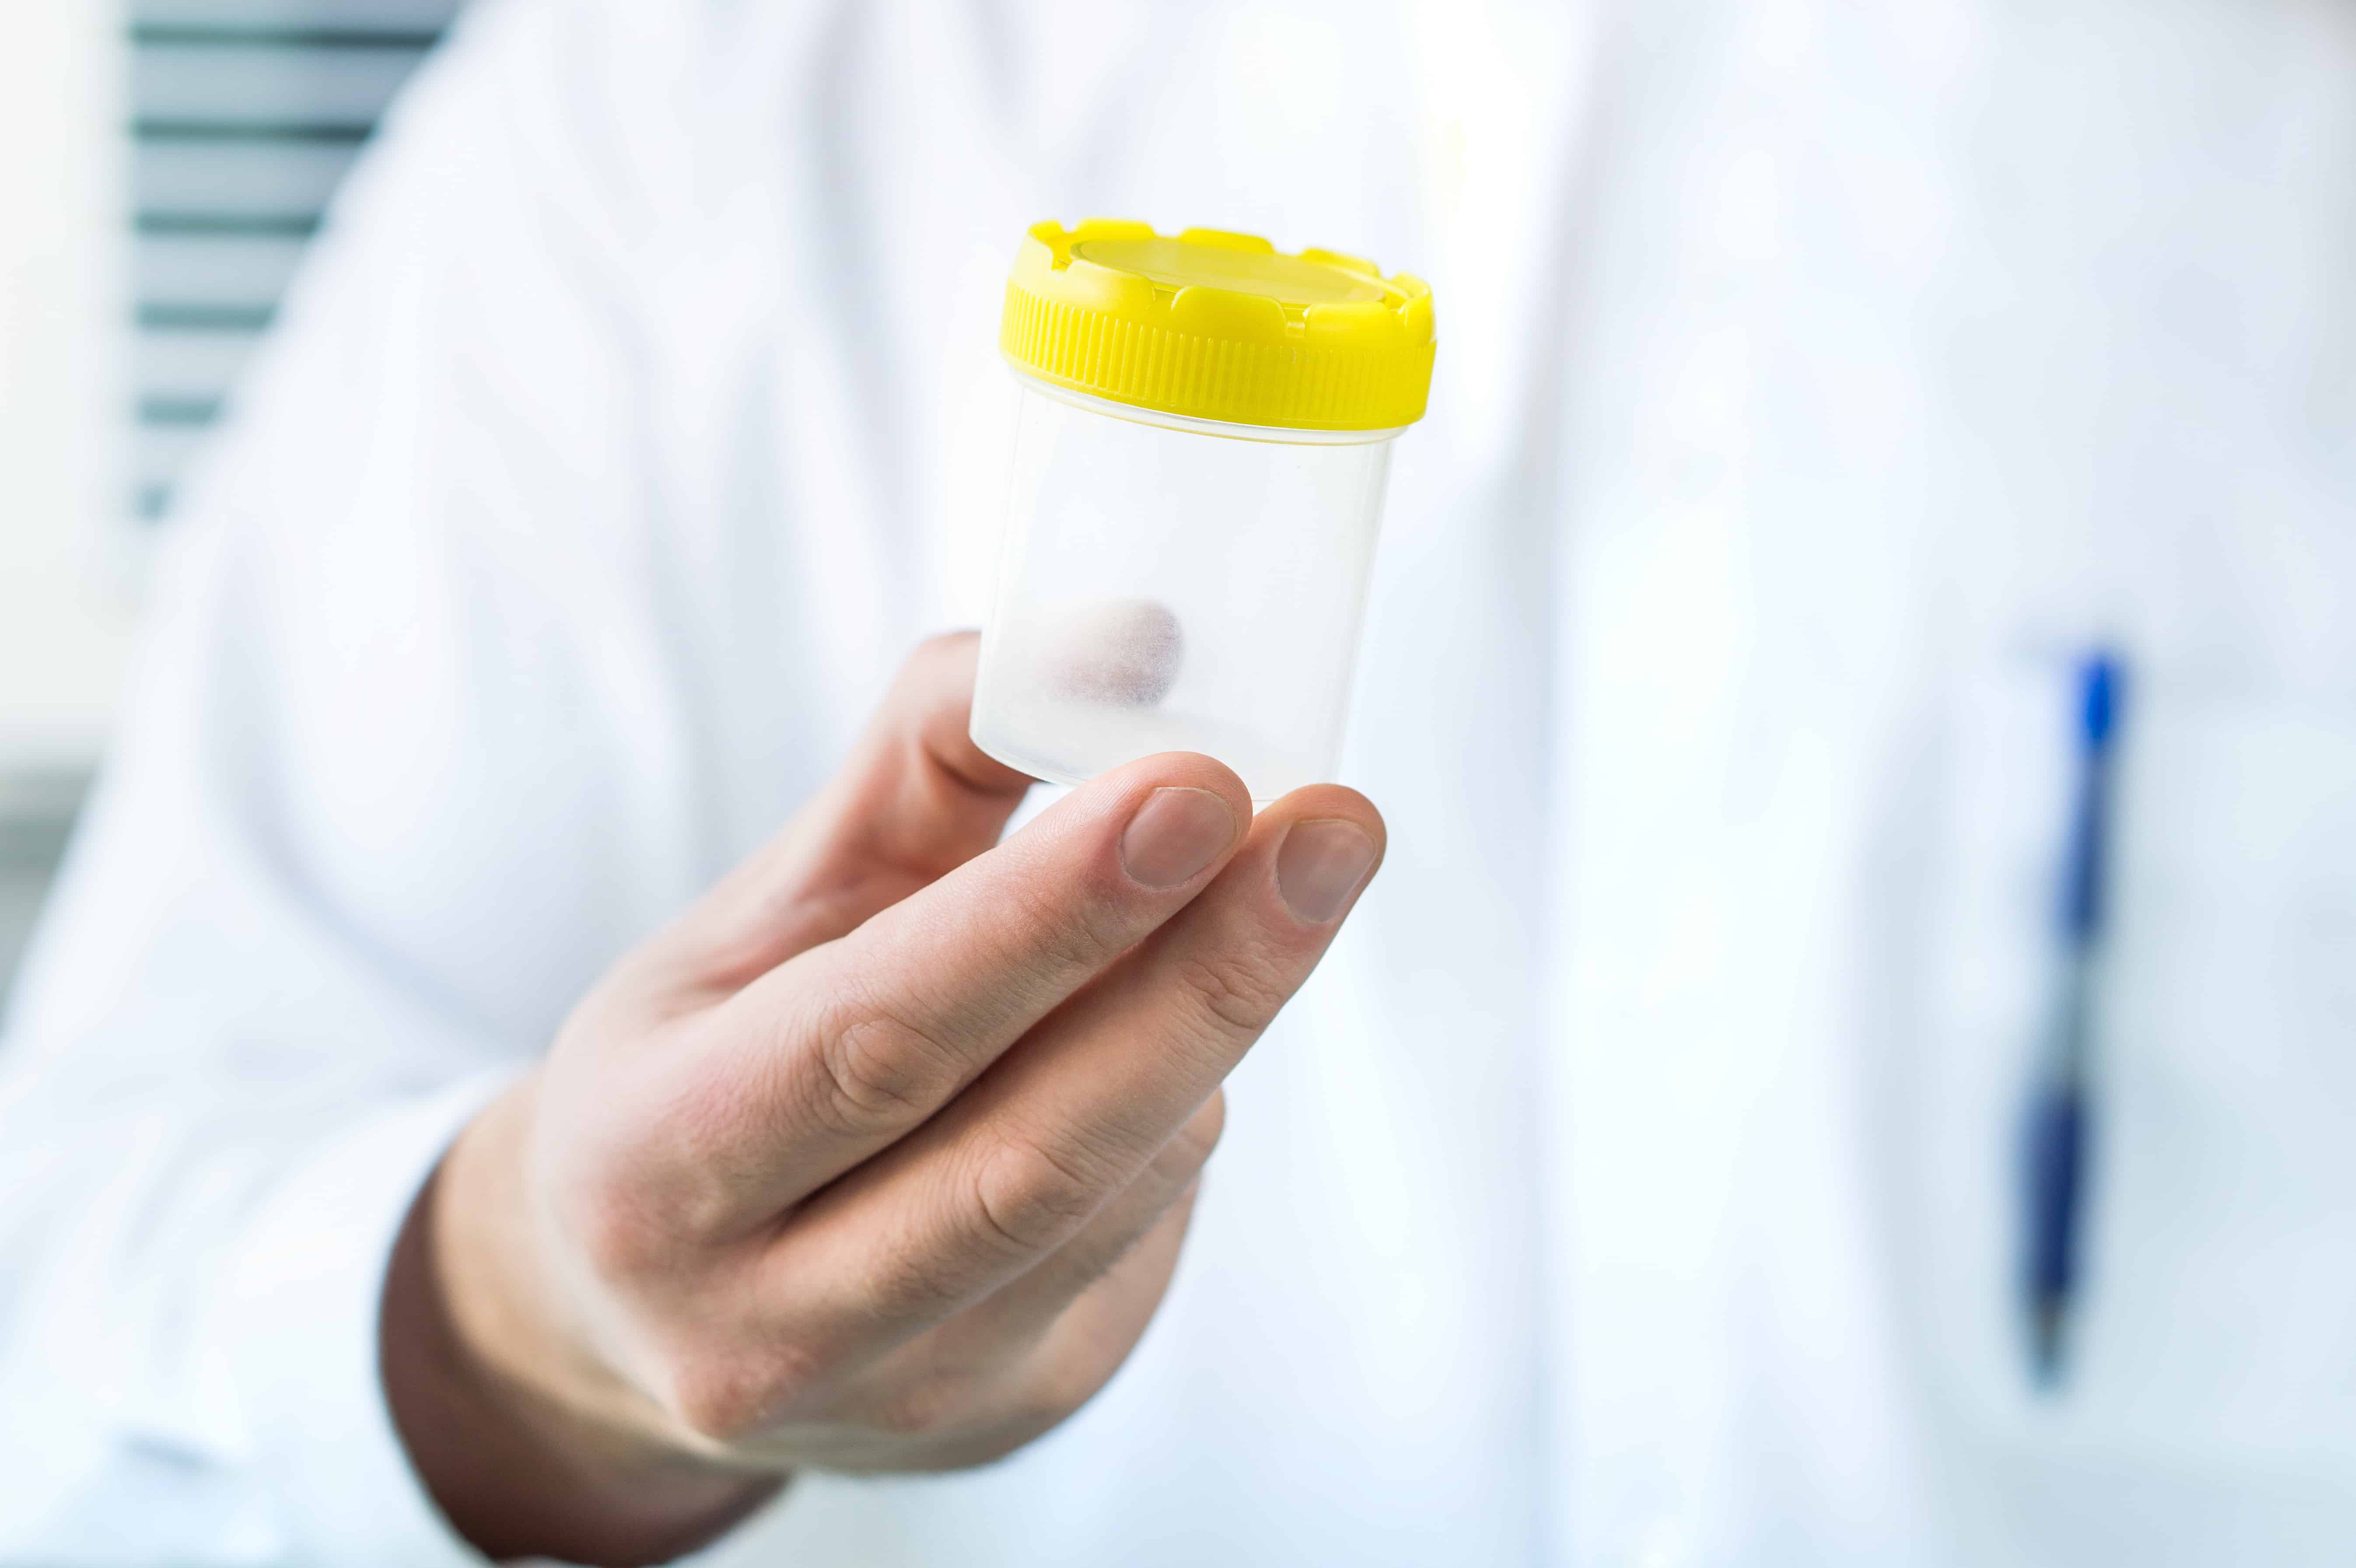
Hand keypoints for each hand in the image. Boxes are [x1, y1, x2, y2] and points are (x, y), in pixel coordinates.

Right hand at [381, 633, 1385, 1563]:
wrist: (653, 1297)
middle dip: (1207, 975)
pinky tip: (1163, 1034)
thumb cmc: (712, 1056)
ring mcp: (900, 1396)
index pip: (882, 1033)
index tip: (1200, 782)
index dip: (1048, 914)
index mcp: (656, 1166)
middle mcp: (764, 1322)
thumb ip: (932, 757)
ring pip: (1115, 1188)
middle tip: (1336, 826)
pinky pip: (1143, 1233)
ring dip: (1201, 1025)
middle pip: (1031, 1149)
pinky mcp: (1011, 1412)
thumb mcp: (769, 901)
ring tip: (1233, 897)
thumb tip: (1127, 642)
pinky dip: (1177, 1106)